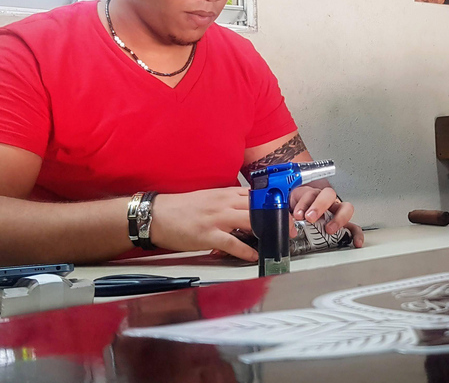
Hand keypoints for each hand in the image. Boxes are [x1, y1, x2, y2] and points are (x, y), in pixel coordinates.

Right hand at [151, 187, 294, 261]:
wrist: (156, 215)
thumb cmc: (182, 208)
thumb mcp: (210, 197)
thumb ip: (229, 201)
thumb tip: (247, 208)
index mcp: (226, 193)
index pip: (257, 195)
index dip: (274, 203)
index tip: (287, 211)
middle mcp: (224, 203)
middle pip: (259, 207)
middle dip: (278, 217)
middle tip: (291, 227)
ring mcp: (217, 219)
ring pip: (250, 222)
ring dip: (268, 232)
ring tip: (281, 241)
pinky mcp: (208, 235)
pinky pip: (233, 243)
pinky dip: (246, 251)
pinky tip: (255, 256)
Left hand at [291, 186, 364, 247]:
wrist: (298, 220)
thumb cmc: (294, 214)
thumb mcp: (286, 213)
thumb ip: (286, 219)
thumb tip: (290, 228)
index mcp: (309, 195)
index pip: (310, 193)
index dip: (304, 203)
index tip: (298, 214)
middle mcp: (324, 201)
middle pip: (328, 194)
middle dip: (320, 205)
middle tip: (310, 218)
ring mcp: (335, 211)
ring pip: (345, 207)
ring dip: (338, 218)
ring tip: (329, 229)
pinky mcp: (343, 224)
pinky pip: (354, 227)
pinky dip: (356, 234)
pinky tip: (355, 241)